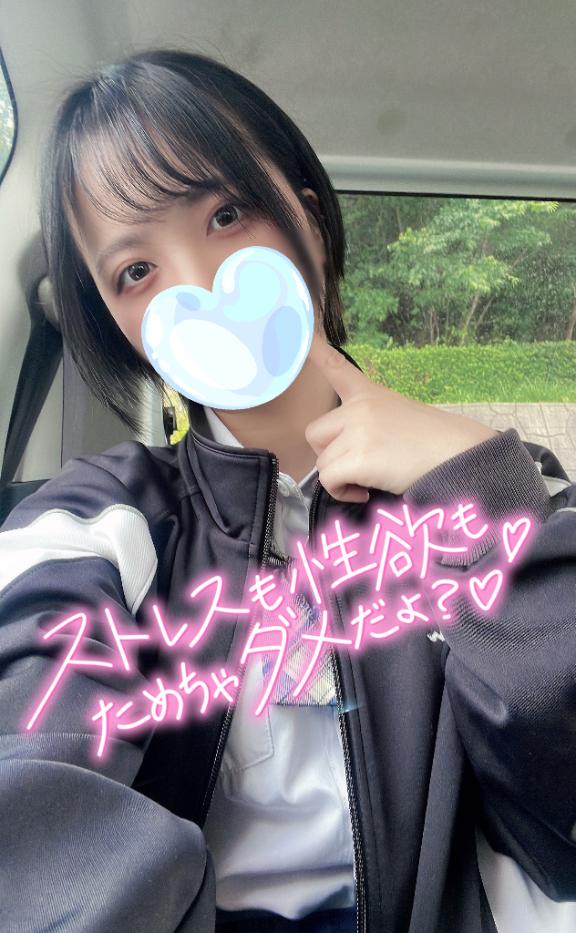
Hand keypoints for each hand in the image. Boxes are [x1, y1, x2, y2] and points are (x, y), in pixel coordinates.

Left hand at [304, 334, 498, 501]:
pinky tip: (363, 492)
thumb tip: (346, 450)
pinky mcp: (360, 456)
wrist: (458, 454)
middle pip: (315, 434)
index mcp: (368, 394)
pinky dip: (342, 492)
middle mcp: (359, 407)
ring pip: (322, 462)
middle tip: (354, 464)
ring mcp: (358, 430)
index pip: (335, 367)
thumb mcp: (398, 415)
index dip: (314, 351)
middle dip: (328, 453)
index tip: (300, 331)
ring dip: (339, 477)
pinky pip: (329, 480)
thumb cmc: (432, 443)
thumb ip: (367, 421)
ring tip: (365, 481)